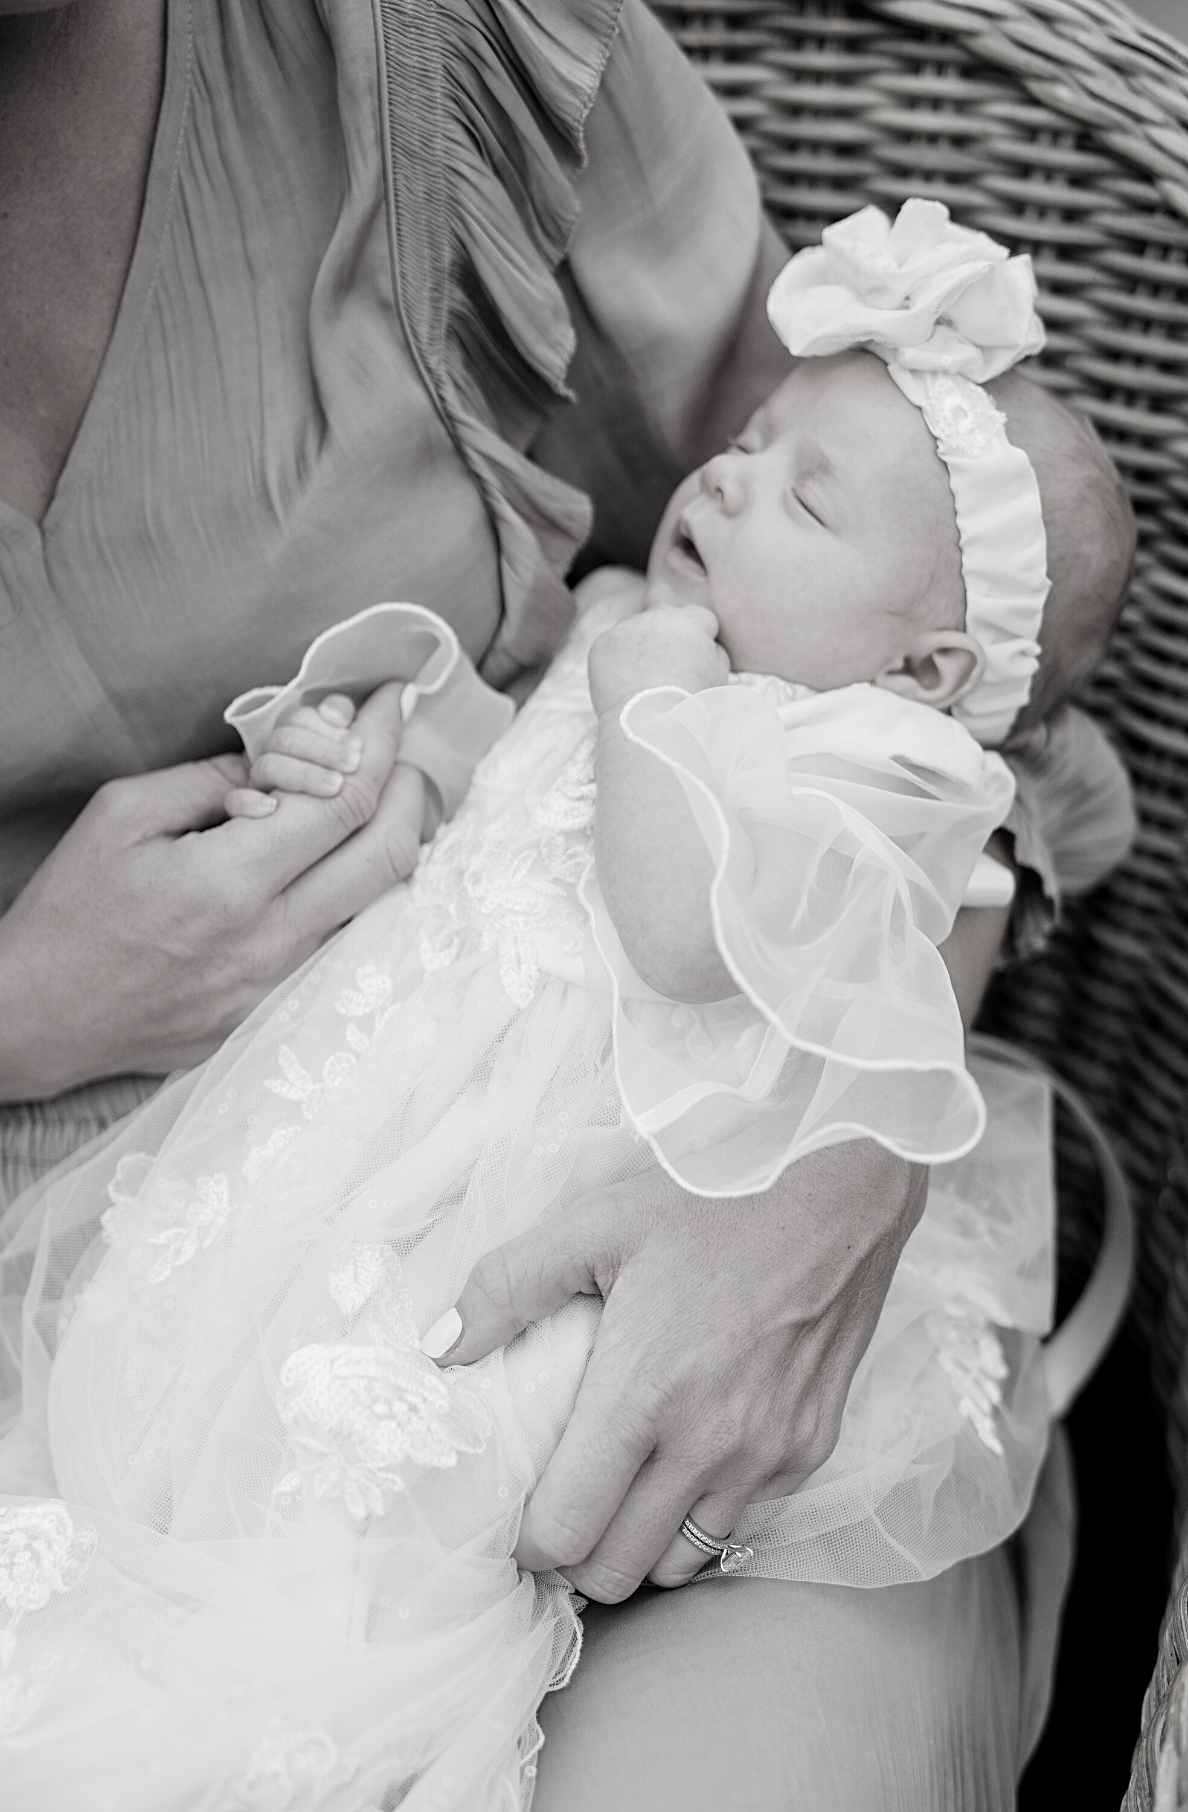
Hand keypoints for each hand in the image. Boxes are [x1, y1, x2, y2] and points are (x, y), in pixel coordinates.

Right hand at [0, 682, 424, 1100]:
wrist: (39, 1016)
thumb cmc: (73, 907)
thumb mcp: (126, 814)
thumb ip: (216, 778)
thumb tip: (296, 751)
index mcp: (227, 882)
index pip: (342, 802)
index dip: (378, 742)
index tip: (387, 701)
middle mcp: (270, 940)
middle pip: (388, 855)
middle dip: (411, 783)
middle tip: (400, 741)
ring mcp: (279, 985)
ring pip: (377, 901)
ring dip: (391, 835)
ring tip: (382, 788)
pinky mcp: (275, 1011)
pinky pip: (342, 939)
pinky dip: (356, 886)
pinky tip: (341, 853)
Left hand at [427, 1142, 926, 1600]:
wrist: (840, 1186)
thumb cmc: (714, 1199)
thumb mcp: (597, 1223)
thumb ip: (507, 1286)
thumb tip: (440, 1347)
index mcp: (644, 1392)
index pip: (566, 1531)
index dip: (527, 1537)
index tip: (515, 1512)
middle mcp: (710, 1444)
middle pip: (617, 1571)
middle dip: (574, 1554)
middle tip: (559, 1507)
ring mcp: (769, 1456)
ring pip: (682, 1562)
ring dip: (639, 1544)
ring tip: (618, 1493)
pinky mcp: (812, 1450)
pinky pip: (741, 1523)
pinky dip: (701, 1514)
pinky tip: (685, 1460)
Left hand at [588, 604, 728, 716]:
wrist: (648, 723)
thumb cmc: (688, 702)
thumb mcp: (719, 675)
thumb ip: (715, 651)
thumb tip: (706, 645)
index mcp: (690, 621)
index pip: (701, 618)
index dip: (700, 640)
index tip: (695, 660)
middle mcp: (656, 617)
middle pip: (666, 617)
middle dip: (669, 636)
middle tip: (668, 667)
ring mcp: (626, 628)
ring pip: (637, 628)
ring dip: (642, 643)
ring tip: (645, 676)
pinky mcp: (603, 643)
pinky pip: (614, 644)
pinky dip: (618, 658)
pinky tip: (626, 681)